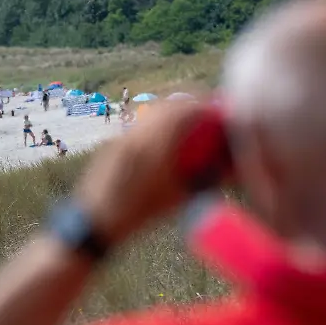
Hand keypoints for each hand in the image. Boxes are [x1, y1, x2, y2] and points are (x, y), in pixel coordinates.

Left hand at [74, 99, 208, 244]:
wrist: (94, 221)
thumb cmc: (138, 215)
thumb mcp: (177, 199)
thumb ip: (204, 180)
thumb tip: (231, 170)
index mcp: (155, 145)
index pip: (184, 110)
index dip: (204, 105)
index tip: (219, 109)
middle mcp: (137, 134)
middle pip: (168, 104)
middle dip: (190, 102)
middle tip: (207, 111)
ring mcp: (123, 136)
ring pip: (152, 112)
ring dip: (173, 110)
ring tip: (189, 122)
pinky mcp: (114, 143)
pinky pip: (141, 124)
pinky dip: (157, 122)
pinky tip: (165, 137)